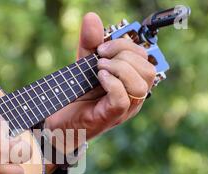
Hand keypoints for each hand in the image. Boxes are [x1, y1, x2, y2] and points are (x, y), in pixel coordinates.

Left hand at [46, 12, 156, 144]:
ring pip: (140, 85)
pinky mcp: (111, 117)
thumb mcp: (84, 64)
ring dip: (120, 69)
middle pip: (148, 70)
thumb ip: (90, 43)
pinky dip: (112, 83)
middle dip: (124, 56)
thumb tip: (92, 18)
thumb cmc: (77, 95)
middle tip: (100, 59)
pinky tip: (99, 77)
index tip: (102, 48)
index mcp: (131, 81)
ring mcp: (124, 109)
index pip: (145, 58)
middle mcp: (133, 96)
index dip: (126, 46)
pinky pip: (123, 99)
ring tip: (99, 69)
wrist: (59, 121)